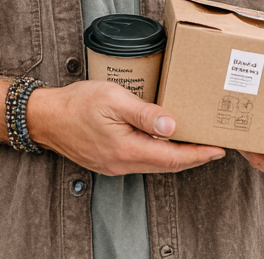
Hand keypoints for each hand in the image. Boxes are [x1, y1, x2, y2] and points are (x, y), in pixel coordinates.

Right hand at [27, 80, 224, 176]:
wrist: (45, 116)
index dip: (197, 155)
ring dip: (175, 156)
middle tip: (213, 146)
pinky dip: (157, 153)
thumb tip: (172, 127)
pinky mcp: (107, 160)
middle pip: (166, 165)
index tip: (218, 149)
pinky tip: (162, 142)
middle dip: (192, 157)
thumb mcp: (113, 99)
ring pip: (153, 164)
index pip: (171, 158)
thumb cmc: (76, 103)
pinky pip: (140, 160)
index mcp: (126, 150)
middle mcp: (122, 163)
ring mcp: (114, 165)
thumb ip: (144, 113)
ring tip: (194, 142)